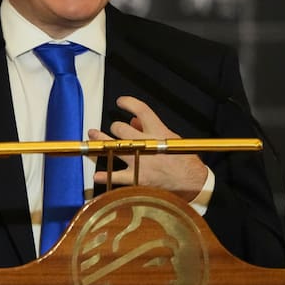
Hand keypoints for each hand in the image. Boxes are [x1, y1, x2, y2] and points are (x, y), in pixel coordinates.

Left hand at [89, 96, 207, 201]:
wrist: (192, 182)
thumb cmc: (184, 160)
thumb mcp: (171, 139)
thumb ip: (152, 128)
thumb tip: (135, 120)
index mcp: (158, 132)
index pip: (141, 110)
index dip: (128, 103)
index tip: (120, 101)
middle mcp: (146, 144)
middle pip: (121, 128)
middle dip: (114, 127)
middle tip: (113, 129)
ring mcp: (140, 161)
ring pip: (113, 146)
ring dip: (100, 140)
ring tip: (92, 136)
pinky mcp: (137, 177)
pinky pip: (117, 176)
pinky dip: (105, 176)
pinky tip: (97, 175)